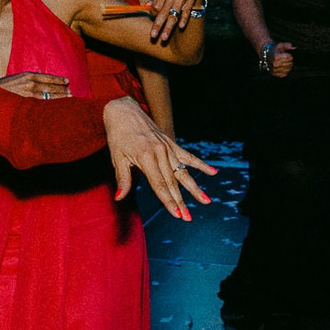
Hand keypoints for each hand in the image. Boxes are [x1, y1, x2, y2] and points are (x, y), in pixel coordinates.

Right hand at [0, 71, 71, 100]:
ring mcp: (28, 95)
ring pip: (49, 97)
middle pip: (51, 87)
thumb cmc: (3, 87)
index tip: (67, 81)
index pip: (48, 77)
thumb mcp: (16, 78)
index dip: (58, 80)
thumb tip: (41, 76)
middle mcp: (30, 84)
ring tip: (68, 99)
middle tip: (71, 93)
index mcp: (28, 75)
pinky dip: (50, 106)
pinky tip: (56, 108)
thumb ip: (29, 78)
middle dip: (62, 90)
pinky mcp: (26, 105)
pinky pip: (41, 106)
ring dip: (60, 98)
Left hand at [102, 97, 216, 219]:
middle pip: (173, 182)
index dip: (169, 201)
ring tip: (206, 201)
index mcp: (146, 158)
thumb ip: (123, 179)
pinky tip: (213, 172)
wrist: (124, 111)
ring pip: (183, 172)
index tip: (177, 215)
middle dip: (181, 201)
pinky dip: (200, 164)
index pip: (159, 185)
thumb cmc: (118, 136)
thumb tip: (119, 198)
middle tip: (188, 218)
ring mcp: (167, 147)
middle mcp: (160, 153)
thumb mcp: (116, 158)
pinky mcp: (171, 143)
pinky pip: (188, 156)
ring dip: (194, 188)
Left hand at [145, 0, 202, 43]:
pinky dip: (183, 20)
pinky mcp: (190, 2)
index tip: (153, 16)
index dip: (153, 14)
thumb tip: (146, 7)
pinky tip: (180, 27)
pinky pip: (186, 13)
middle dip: (157, 25)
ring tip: (164, 38)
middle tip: (153, 36)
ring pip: (174, 16)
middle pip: (163, 13)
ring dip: (169, 28)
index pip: (156, 6)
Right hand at [262, 41, 295, 77]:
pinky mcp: (275, 74)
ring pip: (288, 69)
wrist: (266, 54)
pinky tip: (284, 67)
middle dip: (290, 61)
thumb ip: (287, 45)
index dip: (290, 56)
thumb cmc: (274, 49)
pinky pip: (285, 74)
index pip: (289, 58)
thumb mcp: (280, 45)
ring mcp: (274, 70)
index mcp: (276, 57)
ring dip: (289, 66)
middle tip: (287, 58)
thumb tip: (294, 48)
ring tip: (286, 62)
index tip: (287, 54)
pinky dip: (286, 71)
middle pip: (289, 64)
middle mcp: (274, 64)